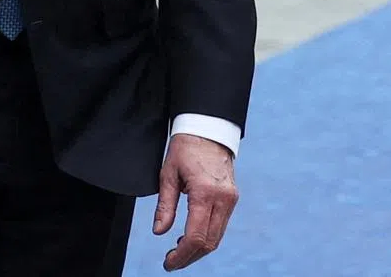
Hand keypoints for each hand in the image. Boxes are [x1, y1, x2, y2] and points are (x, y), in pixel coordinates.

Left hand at [153, 134, 237, 270]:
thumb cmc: (185, 148)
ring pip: (217, 237)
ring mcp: (230, 199)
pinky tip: (191, 237)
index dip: (181, 254)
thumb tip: (159, 232)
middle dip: (190, 257)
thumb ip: (165, 205)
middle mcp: (222, 199)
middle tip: (171, 261)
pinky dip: (207, 237)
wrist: (208, 129)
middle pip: (209, 242)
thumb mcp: (168, 173)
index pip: (196, 236)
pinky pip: (221, 226)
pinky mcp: (232, 198)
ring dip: (199, 249)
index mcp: (205, 192)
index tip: (168, 262)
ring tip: (178, 250)